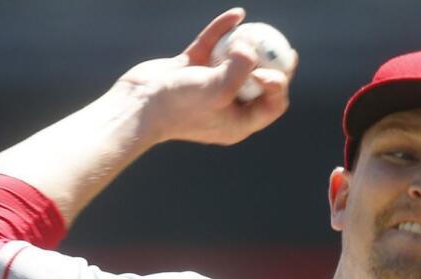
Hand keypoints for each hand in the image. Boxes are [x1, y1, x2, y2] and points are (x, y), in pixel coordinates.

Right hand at [116, 8, 296, 147]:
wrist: (138, 104)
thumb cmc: (180, 105)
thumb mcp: (218, 90)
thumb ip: (241, 69)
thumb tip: (252, 46)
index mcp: (238, 122)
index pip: (271, 104)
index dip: (279, 85)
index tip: (272, 68)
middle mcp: (226, 106)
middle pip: (258, 83)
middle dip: (271, 64)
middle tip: (282, 46)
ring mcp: (208, 86)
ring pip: (235, 62)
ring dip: (247, 45)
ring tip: (260, 28)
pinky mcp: (192, 68)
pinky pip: (213, 46)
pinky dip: (223, 31)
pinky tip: (238, 14)